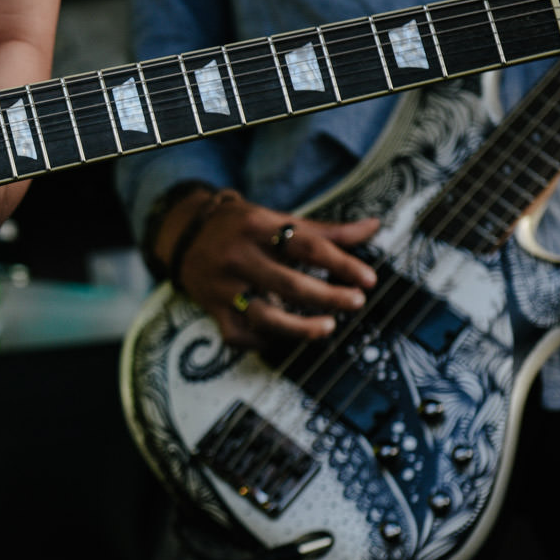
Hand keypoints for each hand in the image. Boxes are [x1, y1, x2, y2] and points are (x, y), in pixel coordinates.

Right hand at [172, 193, 378, 348]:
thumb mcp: (278, 219)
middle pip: (289, 284)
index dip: (341, 263)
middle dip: (328, 297)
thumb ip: (325, 230)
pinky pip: (240, 334)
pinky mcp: (214, 309)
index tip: (368, 279)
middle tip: (356, 302)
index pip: (306, 246)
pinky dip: (264, 340)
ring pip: (264, 316)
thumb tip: (373, 227)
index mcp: (258, 228)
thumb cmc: (242, 227)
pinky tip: (285, 337)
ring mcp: (224, 287)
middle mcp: (238, 257)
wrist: (186, 235)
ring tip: (327, 327)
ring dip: (300, 328)